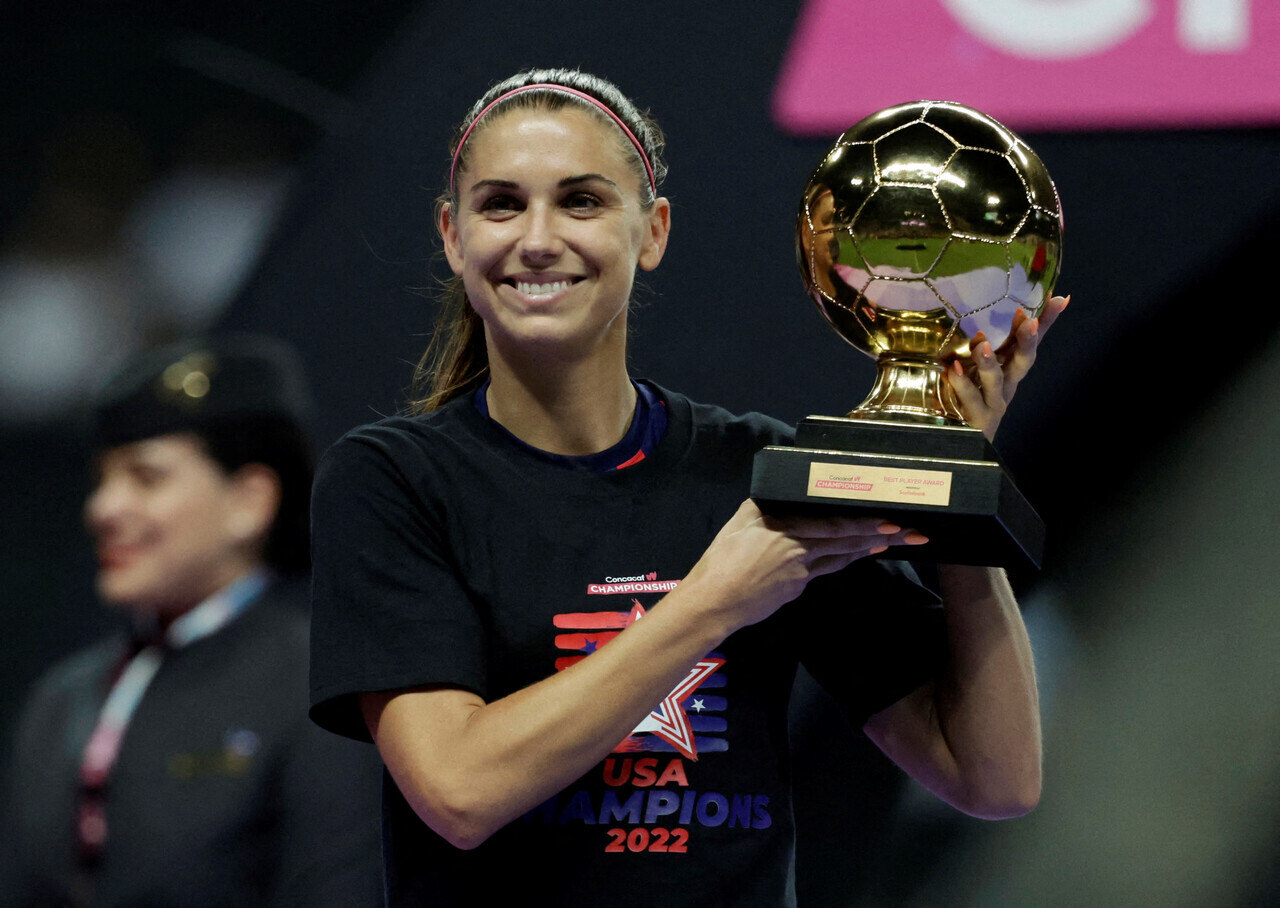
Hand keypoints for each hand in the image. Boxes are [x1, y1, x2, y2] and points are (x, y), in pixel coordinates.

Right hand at [683, 500, 927, 635]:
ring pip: (842, 555)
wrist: (712, 603)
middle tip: (913, 533)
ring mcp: (800, 571)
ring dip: (870, 548)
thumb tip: (778, 496)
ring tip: (897, 541)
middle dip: (882, 536)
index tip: (891, 520)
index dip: (864, 523)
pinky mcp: (797, 587)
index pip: (832, 524)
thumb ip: (762, 508)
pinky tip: (861, 555)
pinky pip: (827, 569)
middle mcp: (797, 548)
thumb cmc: (720, 562)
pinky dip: (847, 560)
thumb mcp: (738, 524)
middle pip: (847, 540)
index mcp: (783, 528)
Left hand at [948, 294, 1068, 440]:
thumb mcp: (986, 367)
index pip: (1031, 341)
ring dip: (989, 362)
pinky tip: (953, 370)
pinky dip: (962, 385)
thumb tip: (1016, 312)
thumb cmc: (976, 397)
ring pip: (995, 382)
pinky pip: (969, 400)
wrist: (967, 441)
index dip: (1046, 322)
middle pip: (1023, 363)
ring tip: (982, 344)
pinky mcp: (976, 419)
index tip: (1057, 300)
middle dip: (1027, 343)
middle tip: (1030, 323)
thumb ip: (995, 343)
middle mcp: (1008, 385)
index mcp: (1012, 369)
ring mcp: (993, 403)